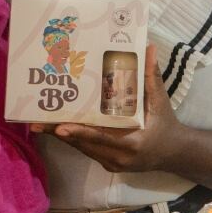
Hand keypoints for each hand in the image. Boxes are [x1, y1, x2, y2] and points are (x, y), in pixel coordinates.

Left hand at [30, 46, 180, 173]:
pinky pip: (87, 150)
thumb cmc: (167, 125)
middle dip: (59, 133)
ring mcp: (112, 163)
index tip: (60, 127)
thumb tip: (148, 48)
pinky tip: (57, 128)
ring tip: (40, 124)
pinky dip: (74, 139)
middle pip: (84, 145)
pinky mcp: (108, 164)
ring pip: (82, 149)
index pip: (101, 138)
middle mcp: (119, 157)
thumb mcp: (160, 101)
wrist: (175, 154)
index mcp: (132, 143)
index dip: (79, 133)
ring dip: (62, 136)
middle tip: (36, 122)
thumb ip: (151, 76)